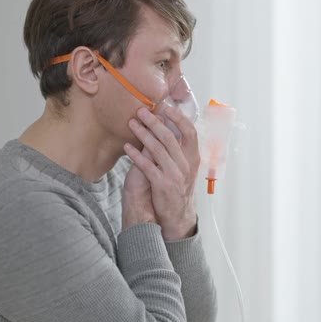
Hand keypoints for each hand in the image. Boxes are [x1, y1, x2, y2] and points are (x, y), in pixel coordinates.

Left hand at [124, 107, 199, 240]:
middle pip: (169, 137)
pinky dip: (136, 154)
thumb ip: (180, 150)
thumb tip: (171, 128)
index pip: (190, 132)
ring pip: (157, 149)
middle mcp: (186, 164)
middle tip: (141, 111)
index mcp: (193, 157)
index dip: (178, 118)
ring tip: (132, 123)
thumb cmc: (179, 187)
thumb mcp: (186, 167)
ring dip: (142, 134)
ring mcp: (174, 174)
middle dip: (154, 122)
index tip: (166, 107)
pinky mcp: (162, 184)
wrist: (178, 214)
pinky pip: (146, 165)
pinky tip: (127, 147)